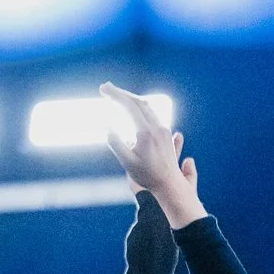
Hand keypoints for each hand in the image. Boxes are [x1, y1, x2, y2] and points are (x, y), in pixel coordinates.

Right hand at [102, 83, 201, 226]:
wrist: (170, 184)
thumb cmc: (147, 176)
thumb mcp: (127, 162)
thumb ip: (116, 142)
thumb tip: (107, 125)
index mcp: (145, 133)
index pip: (129, 106)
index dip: (115, 95)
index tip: (103, 90)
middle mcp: (156, 127)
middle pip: (138, 102)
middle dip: (121, 93)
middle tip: (106, 88)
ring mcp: (162, 129)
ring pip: (146, 106)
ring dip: (131, 98)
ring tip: (117, 96)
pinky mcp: (165, 133)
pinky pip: (151, 113)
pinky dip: (138, 106)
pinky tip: (132, 108)